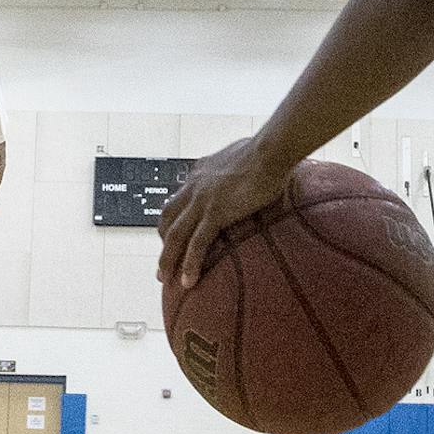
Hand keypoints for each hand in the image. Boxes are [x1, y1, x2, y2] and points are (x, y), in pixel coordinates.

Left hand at [159, 138, 294, 288]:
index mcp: (199, 173)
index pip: (177, 202)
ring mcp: (202, 200)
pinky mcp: (215, 212)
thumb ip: (236, 170)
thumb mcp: (241, 159)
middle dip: (163, 245)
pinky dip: (190, 264)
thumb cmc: (266, 151)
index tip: (172, 240)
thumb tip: (248, 173)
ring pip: (175, 236)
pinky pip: (196, 244)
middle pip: (168, 221)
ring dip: (168, 260)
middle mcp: (194, 186)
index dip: (172, 223)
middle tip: (162, 267)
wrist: (271, 151)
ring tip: (166, 280)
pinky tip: (188, 281)